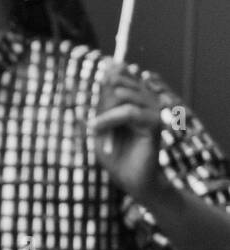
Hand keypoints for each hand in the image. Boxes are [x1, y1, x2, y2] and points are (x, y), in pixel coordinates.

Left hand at [90, 59, 168, 201]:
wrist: (128, 178)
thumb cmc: (113, 151)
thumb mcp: (101, 121)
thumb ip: (104, 98)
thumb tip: (107, 70)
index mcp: (136, 98)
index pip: (124, 73)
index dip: (113, 71)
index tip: (101, 76)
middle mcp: (147, 102)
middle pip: (123, 81)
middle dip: (104, 93)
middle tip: (95, 115)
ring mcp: (153, 112)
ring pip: (125, 95)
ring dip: (103, 110)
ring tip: (93, 127)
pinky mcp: (155, 126)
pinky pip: (130, 112)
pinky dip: (110, 118)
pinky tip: (97, 128)